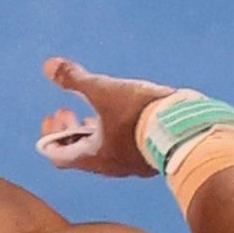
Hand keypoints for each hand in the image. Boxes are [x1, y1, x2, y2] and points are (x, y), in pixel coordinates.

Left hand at [32, 57, 169, 177]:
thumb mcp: (104, 91)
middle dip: (69, 131)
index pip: (58, 156)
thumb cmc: (141, 114)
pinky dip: (114, 134)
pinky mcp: (149, 158)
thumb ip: (76, 80)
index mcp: (93, 157)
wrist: (185, 131)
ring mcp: (131, 164)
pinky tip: (122, 117)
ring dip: (91, 133)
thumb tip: (48, 66)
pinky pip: (124, 149)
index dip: (49, 137)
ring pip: (102, 151)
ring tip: (91, 115)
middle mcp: (109, 166)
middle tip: (66, 111)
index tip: (53, 116)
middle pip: (78, 154)